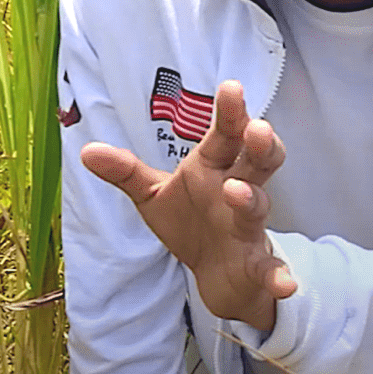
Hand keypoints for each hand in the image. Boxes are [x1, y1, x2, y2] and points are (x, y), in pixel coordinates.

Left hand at [81, 80, 295, 331]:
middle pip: (255, 162)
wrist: (215, 274)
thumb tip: (87, 151)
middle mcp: (237, 191)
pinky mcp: (258, 267)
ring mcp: (248, 228)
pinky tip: (286, 285)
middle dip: (259, 145)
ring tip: (237, 192)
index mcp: (213, 168)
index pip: (224, 136)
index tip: (232, 88)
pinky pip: (271, 271)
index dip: (230, 114)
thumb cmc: (189, 220)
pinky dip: (280, 276)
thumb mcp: (152, 194)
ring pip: (258, 208)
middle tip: (258, 128)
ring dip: (251, 199)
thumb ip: (124, 171)